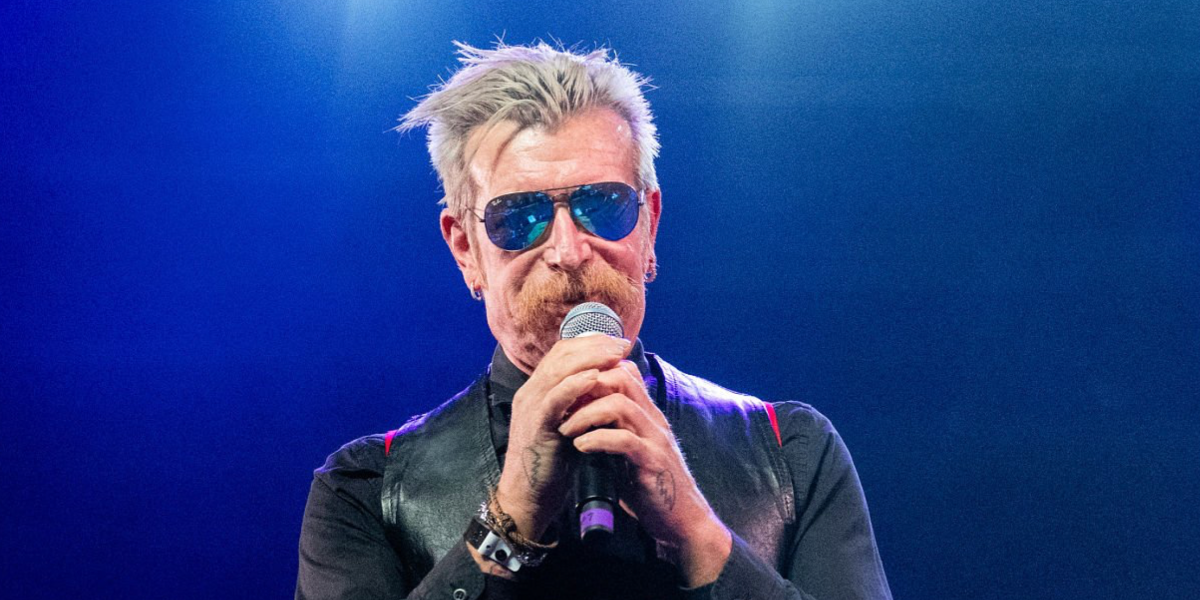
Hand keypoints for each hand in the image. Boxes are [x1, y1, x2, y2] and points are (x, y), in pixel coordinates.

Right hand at [493, 335, 632, 541]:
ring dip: (589, 359)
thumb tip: (607, 385)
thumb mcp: (568, 425)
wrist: (528, 497)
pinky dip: (574, 386)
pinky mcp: (536, 427)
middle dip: (594, 345)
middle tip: (621, 343)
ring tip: (614, 353)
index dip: (589, 343)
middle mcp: (531, 393)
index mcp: (538, 390)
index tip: (617, 341)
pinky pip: (554, 400)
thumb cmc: (552, 464)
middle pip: (561, 355)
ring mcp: (530, 408)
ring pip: (557, 371)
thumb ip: (580, 404)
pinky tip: (594, 378)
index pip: (561, 353)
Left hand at [557, 360, 732, 586]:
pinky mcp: (652, 462)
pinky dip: (596, 439)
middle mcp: (653, 419)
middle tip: (562, 406)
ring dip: (585, 414)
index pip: (623, 371)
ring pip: (620, 404)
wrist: (682, 520)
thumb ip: (613, 428)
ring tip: (566, 429)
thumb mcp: (628, 449)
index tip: (568, 392)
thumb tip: (582, 412)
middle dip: (586, 387)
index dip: (593, 374)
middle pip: (621, 377)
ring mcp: (655, 439)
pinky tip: (580, 447)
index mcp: (647, 413)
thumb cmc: (649, 485)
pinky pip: (624, 440)